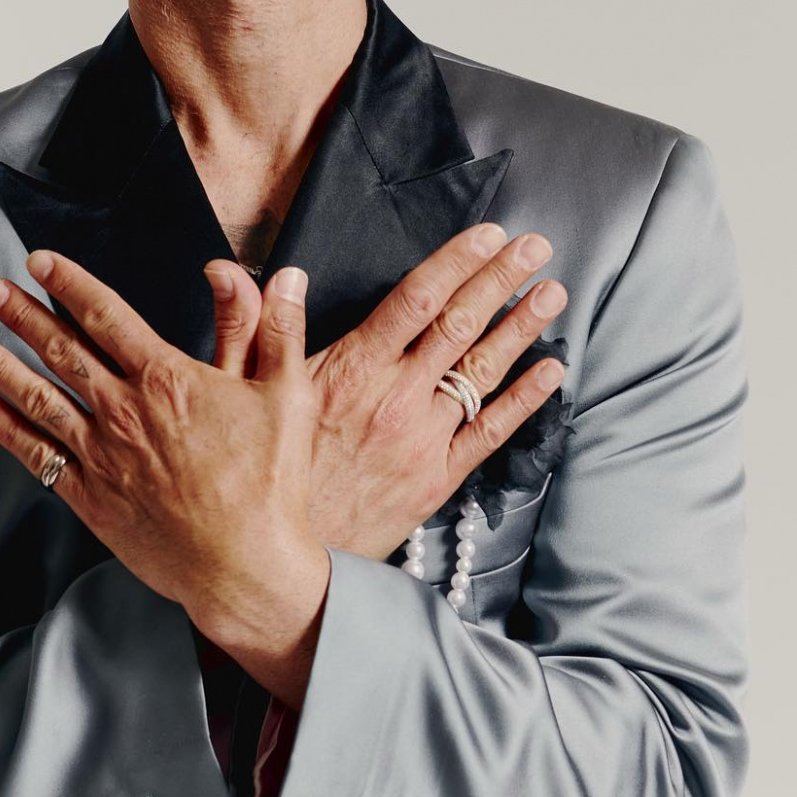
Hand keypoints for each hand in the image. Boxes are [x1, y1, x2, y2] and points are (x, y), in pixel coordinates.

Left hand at [0, 249, 324, 630]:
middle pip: (61, 351)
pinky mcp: (92, 499)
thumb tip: (289, 274)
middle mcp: (125, 411)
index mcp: (167, 379)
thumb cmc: (271, 483)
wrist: (245, 568)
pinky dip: (8, 429)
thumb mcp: (289, 397)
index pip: (107, 316)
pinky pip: (39, 456)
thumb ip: (280, 330)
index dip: (69, 284)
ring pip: (38, 398)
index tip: (38, 261)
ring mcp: (103, 456)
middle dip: (20, 315)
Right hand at [201, 223, 568, 563]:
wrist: (282, 562)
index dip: (456, 262)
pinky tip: (550, 371)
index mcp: (351, 369)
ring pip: (482, 372)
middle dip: (501, 280)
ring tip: (552, 292)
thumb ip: (252, 327)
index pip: (415, 300)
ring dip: (521, 328)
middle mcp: (395, 397)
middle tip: (536, 246)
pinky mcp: (437, 479)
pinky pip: (491, 432)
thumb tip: (254, 273)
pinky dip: (525, 400)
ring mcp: (422, 439)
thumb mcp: (243, 394)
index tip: (489, 234)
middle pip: (459, 324)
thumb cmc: (263, 474)